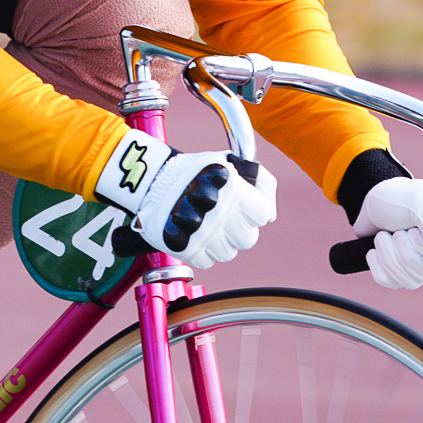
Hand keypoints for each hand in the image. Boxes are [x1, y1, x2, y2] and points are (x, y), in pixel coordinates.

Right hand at [95, 130, 277, 268]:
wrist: (151, 179)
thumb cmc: (193, 170)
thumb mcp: (229, 162)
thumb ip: (260, 183)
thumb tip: (270, 216)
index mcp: (234, 190)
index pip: (261, 216)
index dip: (253, 212)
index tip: (242, 207)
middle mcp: (221, 213)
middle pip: (247, 239)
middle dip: (238, 229)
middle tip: (223, 217)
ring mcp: (203, 233)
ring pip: (228, 253)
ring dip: (220, 241)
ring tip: (206, 224)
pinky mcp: (185, 248)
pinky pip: (207, 261)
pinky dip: (202, 250)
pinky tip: (194, 234)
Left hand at [352, 178, 422, 289]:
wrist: (371, 200)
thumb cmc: (399, 196)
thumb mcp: (420, 202)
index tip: (413, 229)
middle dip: (404, 252)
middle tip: (396, 232)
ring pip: (411, 282)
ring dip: (388, 256)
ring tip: (383, 236)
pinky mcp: (404, 271)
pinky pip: (392, 283)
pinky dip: (378, 265)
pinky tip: (376, 249)